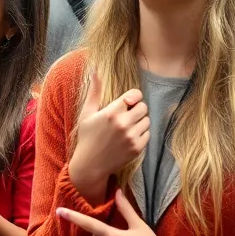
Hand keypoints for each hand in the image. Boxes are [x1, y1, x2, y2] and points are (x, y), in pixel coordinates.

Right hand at [68, 74, 148, 199]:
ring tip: (127, 127)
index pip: (134, 95)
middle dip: (136, 109)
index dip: (133, 97)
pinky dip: (141, 134)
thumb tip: (95, 70)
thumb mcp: (87, 113)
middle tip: (127, 115)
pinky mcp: (137, 148)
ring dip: (139, 121)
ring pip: (147, 120)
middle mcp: (123, 124)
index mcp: (111, 113)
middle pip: (143, 107)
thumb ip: (94, 92)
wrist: (90, 165)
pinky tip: (129, 137)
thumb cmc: (87, 137)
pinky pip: (148, 134)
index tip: (128, 102)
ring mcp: (131, 137)